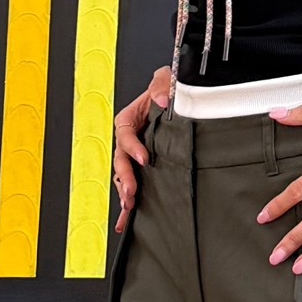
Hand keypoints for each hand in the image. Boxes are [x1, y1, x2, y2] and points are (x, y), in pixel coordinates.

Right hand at [112, 67, 169, 231]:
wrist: (181, 101)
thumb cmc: (169, 90)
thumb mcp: (166, 80)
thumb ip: (162, 85)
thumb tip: (162, 100)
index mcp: (129, 119)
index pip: (125, 133)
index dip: (132, 147)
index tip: (143, 158)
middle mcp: (130, 139)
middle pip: (121, 159)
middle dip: (125, 176)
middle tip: (130, 191)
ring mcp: (136, 155)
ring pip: (124, 174)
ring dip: (125, 191)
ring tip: (129, 205)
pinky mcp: (144, 168)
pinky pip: (134, 185)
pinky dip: (128, 202)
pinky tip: (125, 220)